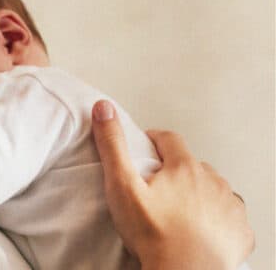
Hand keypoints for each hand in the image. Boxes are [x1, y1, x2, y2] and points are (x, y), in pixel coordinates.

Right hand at [91, 100, 253, 269]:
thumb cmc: (152, 233)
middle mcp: (212, 181)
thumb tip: (104, 108)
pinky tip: (201, 228)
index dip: (156, 140)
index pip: (170, 139)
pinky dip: (218, 218)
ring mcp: (229, 206)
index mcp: (183, 167)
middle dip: (177, 169)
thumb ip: (112, 145)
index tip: (147, 146)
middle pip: (193, 164)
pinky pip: (230, 216)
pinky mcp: (239, 231)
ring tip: (178, 209)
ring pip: (213, 189)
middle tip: (159, 186)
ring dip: (199, 192)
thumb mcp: (122, 185)